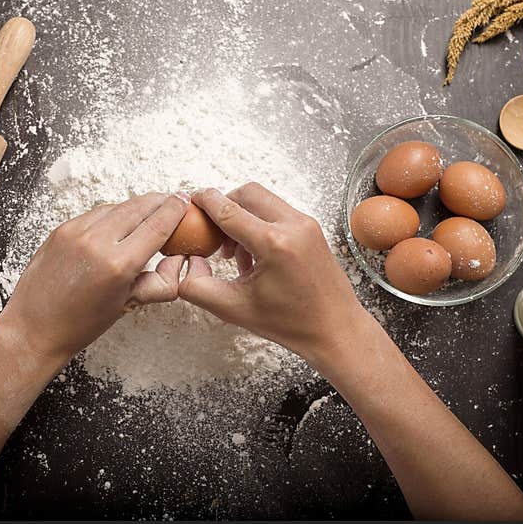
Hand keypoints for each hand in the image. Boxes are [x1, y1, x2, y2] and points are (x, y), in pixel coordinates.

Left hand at [1, 192, 187, 362]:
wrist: (34, 327)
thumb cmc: (79, 324)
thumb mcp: (127, 305)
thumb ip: (159, 282)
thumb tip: (177, 262)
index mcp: (118, 264)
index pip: (157, 225)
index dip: (175, 210)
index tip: (185, 203)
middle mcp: (96, 241)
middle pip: (139, 206)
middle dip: (159, 202)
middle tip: (173, 203)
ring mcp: (76, 232)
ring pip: (117, 206)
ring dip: (136, 208)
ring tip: (147, 216)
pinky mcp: (62, 229)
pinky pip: (95, 213)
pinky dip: (112, 215)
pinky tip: (118, 226)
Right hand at [177, 183, 366, 369]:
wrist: (335, 330)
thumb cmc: (291, 324)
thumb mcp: (233, 310)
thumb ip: (197, 287)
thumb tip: (187, 263)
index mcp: (274, 244)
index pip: (228, 209)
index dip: (204, 202)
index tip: (190, 201)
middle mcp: (293, 227)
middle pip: (247, 193)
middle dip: (223, 207)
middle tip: (212, 234)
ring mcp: (307, 225)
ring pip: (263, 200)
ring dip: (242, 217)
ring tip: (235, 254)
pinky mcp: (312, 228)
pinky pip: (277, 212)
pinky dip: (259, 223)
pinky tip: (254, 255)